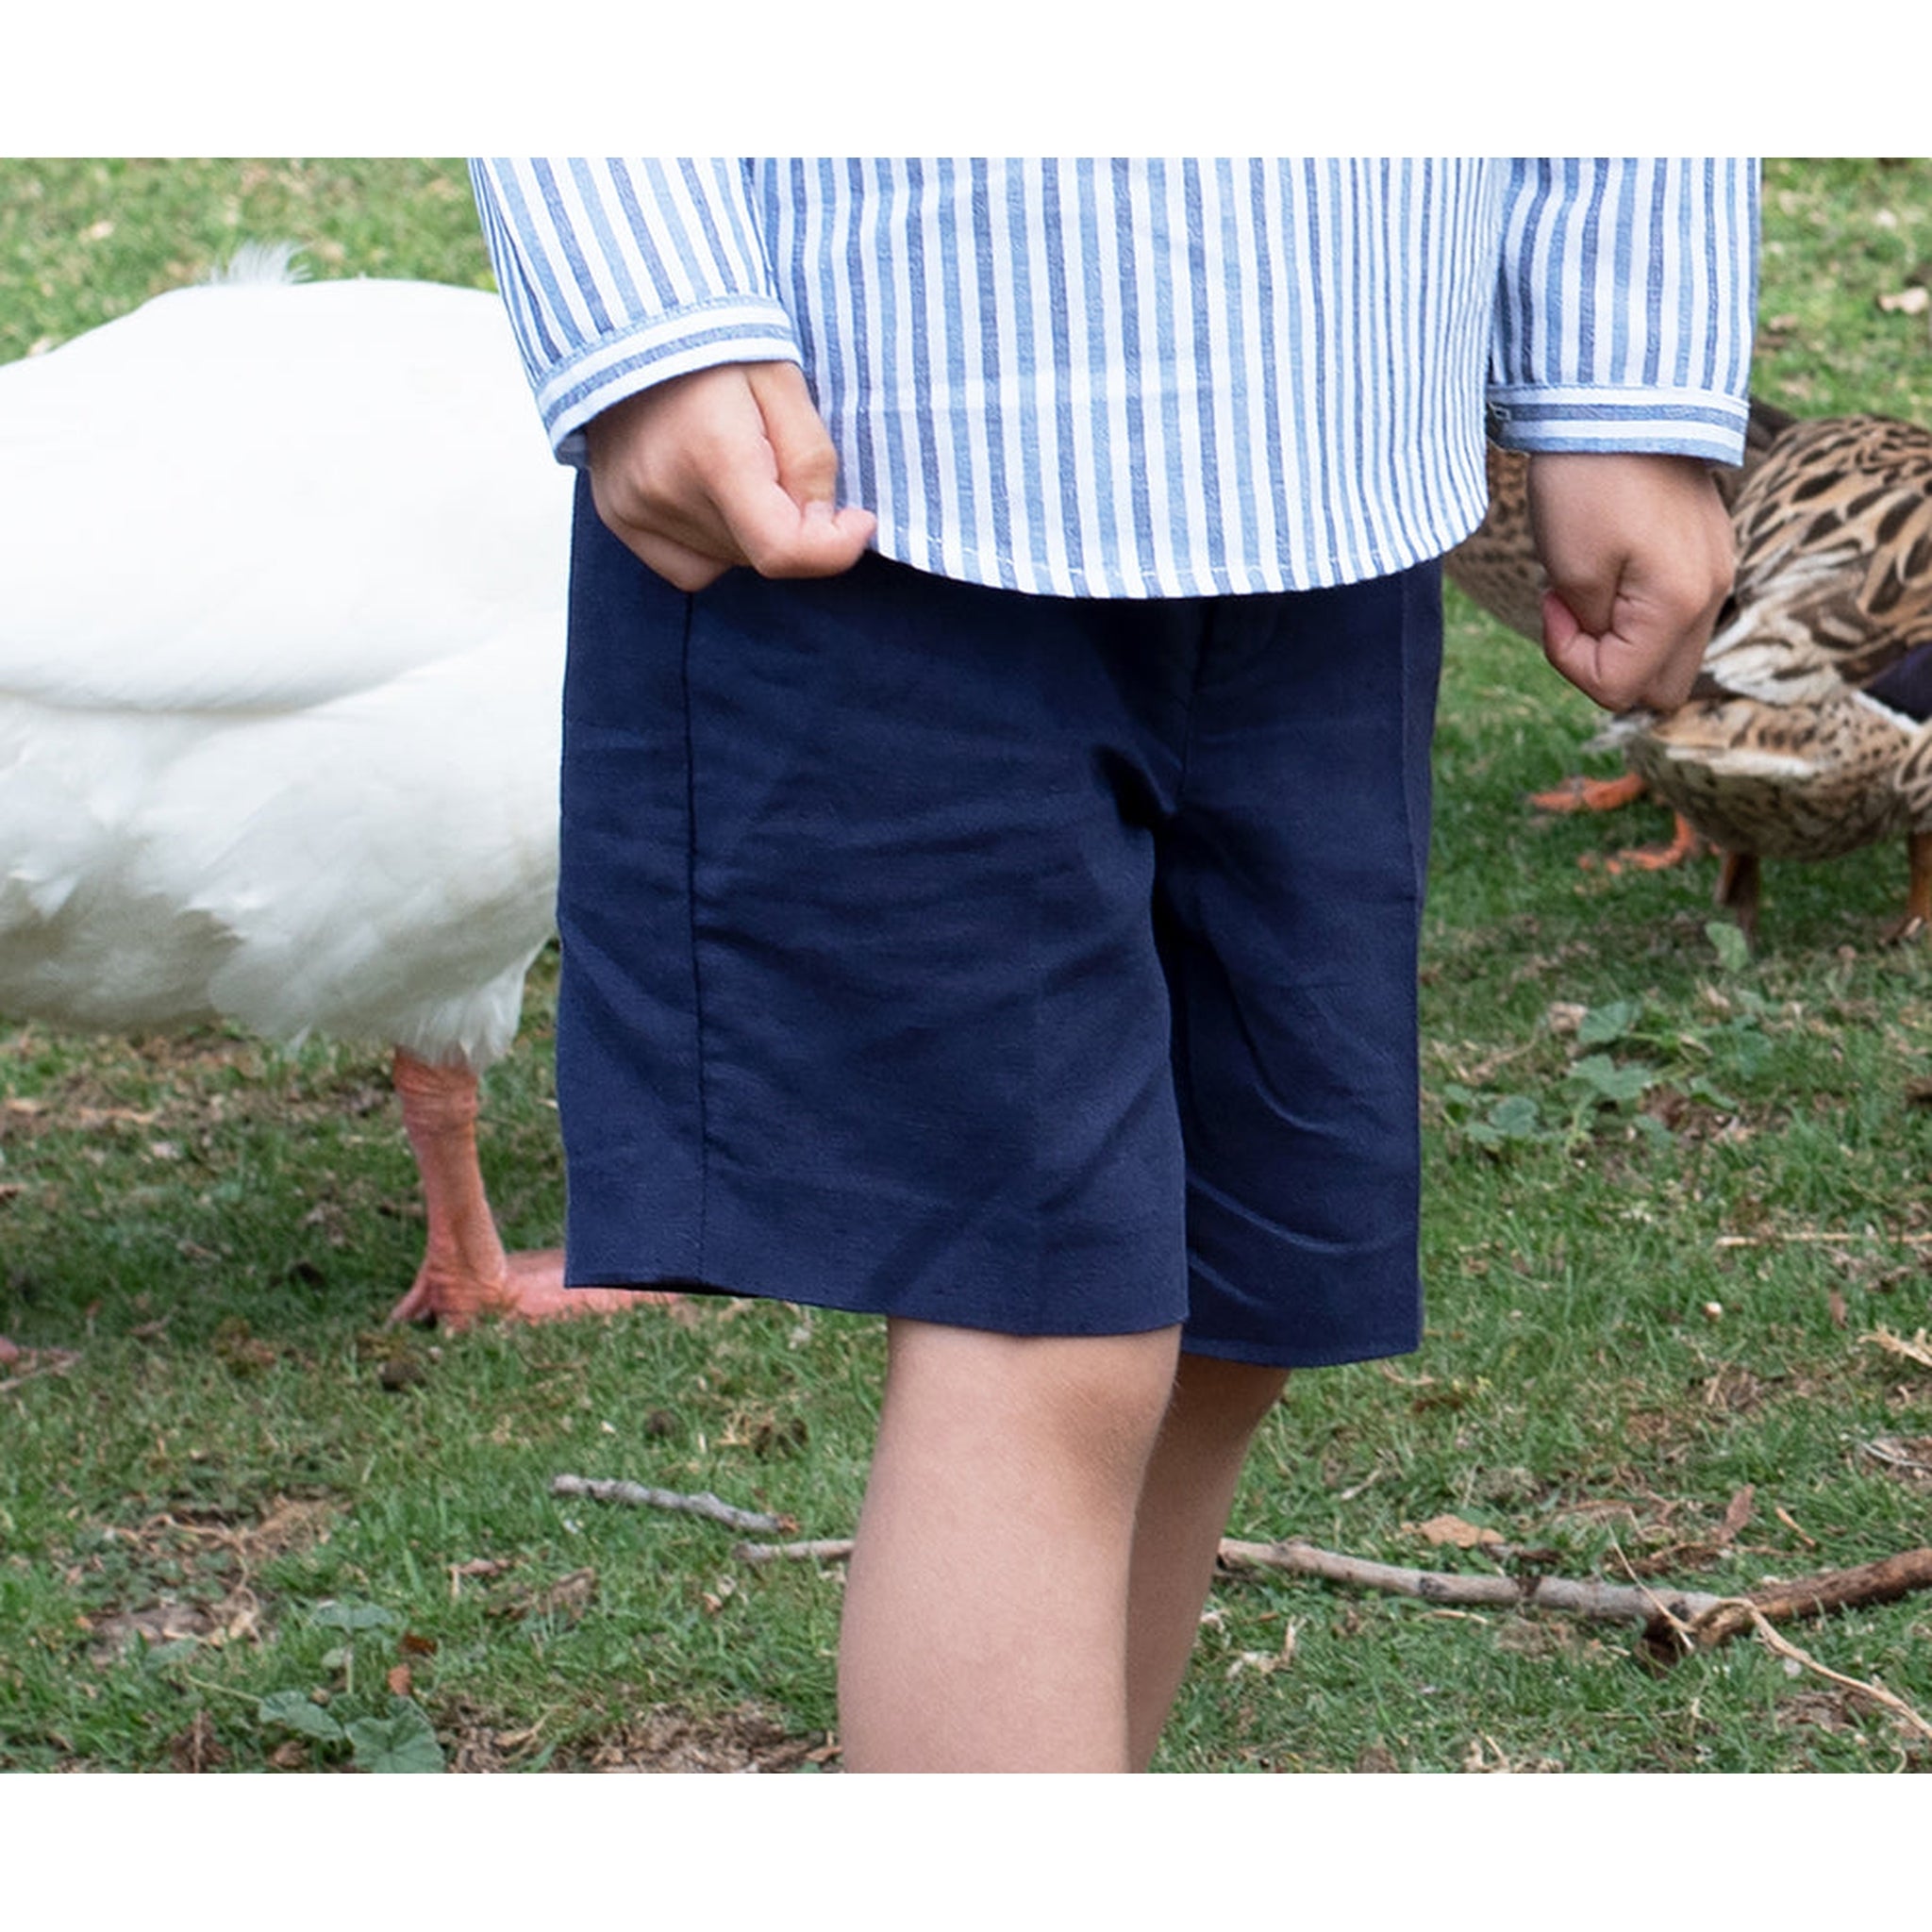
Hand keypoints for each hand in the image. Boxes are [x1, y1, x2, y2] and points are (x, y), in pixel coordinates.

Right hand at [584, 361, 876, 590]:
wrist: (632, 319)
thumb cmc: (714, 342)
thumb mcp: (783, 381)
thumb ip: (811, 459)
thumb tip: (823, 524)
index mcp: (714, 453)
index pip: (782, 550)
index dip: (834, 548)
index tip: (856, 520)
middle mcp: (666, 491)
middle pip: (760, 554)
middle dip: (790, 523)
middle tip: (778, 461)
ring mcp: (634, 509)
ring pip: (730, 560)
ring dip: (751, 529)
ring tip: (733, 462)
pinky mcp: (618, 516)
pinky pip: (689, 567)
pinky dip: (713, 545)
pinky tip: (708, 495)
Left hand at [1527, 452, 1735, 712]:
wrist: (1620, 396)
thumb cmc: (1588, 482)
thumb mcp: (1573, 568)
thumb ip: (1590, 631)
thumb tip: (1603, 652)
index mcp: (1681, 605)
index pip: (1621, 689)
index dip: (1570, 662)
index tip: (1550, 604)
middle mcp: (1714, 593)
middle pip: (1660, 686)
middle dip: (1605, 665)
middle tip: (1568, 610)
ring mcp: (1715, 570)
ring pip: (1670, 650)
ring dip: (1621, 639)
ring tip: (1587, 585)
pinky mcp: (1705, 549)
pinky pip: (1675, 610)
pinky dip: (1637, 609)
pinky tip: (1609, 566)